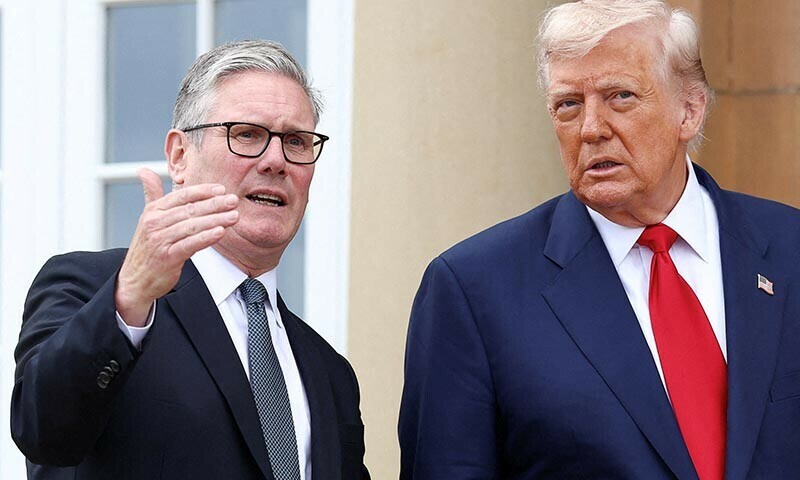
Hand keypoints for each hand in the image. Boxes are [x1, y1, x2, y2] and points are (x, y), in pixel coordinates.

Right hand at [115, 168, 238, 325]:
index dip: (203, 191)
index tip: (221, 189)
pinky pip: (190, 244)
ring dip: (216, 220)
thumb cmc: (147, 248)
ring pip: (192, 226)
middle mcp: (154, 223)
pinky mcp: (167, 257)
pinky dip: (206, 238)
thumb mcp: (147, 219)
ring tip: (234, 216)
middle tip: (233, 201)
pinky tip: (220, 232)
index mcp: (153, 211)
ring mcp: (160, 240)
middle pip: (190, 209)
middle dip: (215, 204)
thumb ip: (151, 195)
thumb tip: (144, 171)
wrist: (134, 280)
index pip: (181, 196)